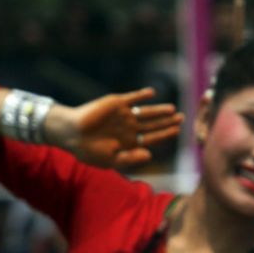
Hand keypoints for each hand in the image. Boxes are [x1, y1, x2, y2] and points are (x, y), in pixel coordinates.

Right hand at [45, 87, 182, 168]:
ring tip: (172, 109)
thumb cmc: (89, 151)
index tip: (178, 131)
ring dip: (159, 110)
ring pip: (146, 111)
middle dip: (168, 122)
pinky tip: (152, 93)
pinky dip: (141, 95)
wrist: (71, 134)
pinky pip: (131, 98)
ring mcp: (124, 115)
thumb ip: (131, 158)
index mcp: (131, 141)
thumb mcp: (111, 160)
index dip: (165, 134)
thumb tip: (150, 155)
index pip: (153, 137)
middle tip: (183, 118)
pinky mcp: (115, 103)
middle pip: (154, 124)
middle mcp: (130, 127)